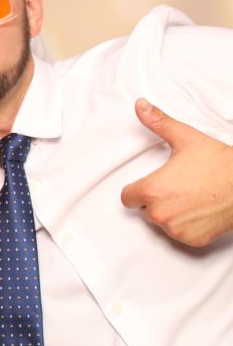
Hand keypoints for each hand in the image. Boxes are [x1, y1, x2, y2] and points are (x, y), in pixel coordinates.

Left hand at [121, 98, 232, 246]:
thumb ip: (158, 122)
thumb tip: (140, 105)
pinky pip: (179, 234)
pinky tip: (199, 209)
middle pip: (145, 209)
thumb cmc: (219, 164)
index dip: (137, 190)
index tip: (150, 184)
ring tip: (190, 196)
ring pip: (162, 222)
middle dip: (155, 199)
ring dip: (170, 212)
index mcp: (152, 190)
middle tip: (176, 186)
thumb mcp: (185, 138)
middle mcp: (160, 213)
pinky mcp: (192, 240)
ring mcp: (176, 229)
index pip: (127, 198)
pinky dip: (186, 225)